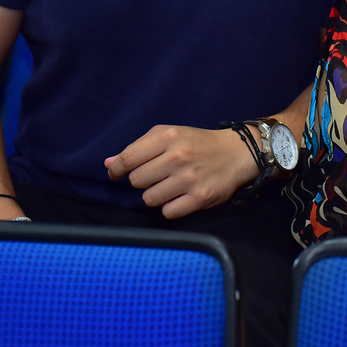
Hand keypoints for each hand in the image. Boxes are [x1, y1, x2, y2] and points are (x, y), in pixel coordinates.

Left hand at [105, 125, 259, 218]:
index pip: (128, 158)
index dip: (117, 170)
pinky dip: (171, 207)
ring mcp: (189, 178)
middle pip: (137, 181)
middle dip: (144, 180)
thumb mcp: (170, 135)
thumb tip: (108, 164)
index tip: (117, 174)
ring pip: (149, 199)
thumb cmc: (199, 143)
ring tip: (171, 186)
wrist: (238, 153)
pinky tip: (181, 196)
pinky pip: (168, 212)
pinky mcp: (200, 197)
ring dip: (156, 195)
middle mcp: (178, 156)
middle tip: (159, 175)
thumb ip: (138, 147)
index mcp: (169, 136)